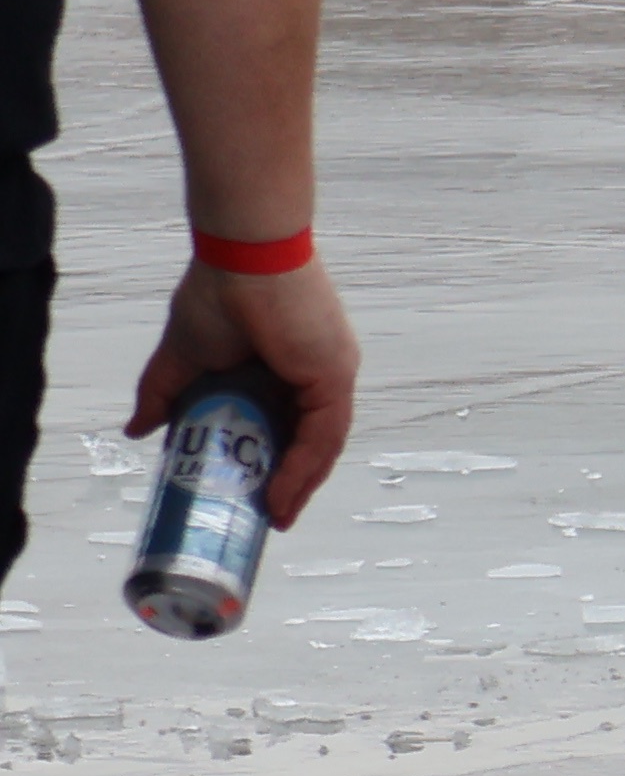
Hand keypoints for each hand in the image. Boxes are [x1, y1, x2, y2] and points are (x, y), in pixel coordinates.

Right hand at [133, 259, 358, 525]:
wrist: (240, 257)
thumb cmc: (216, 293)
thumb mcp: (182, 358)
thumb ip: (164, 395)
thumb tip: (138, 431)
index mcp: (288, 369)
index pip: (289, 428)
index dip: (275, 466)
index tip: (253, 498)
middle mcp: (317, 373)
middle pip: (310, 441)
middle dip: (290, 483)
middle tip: (267, 518)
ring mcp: (330, 373)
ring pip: (322, 444)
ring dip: (298, 485)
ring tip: (274, 517)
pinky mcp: (334, 374)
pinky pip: (325, 434)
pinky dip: (304, 467)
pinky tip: (281, 494)